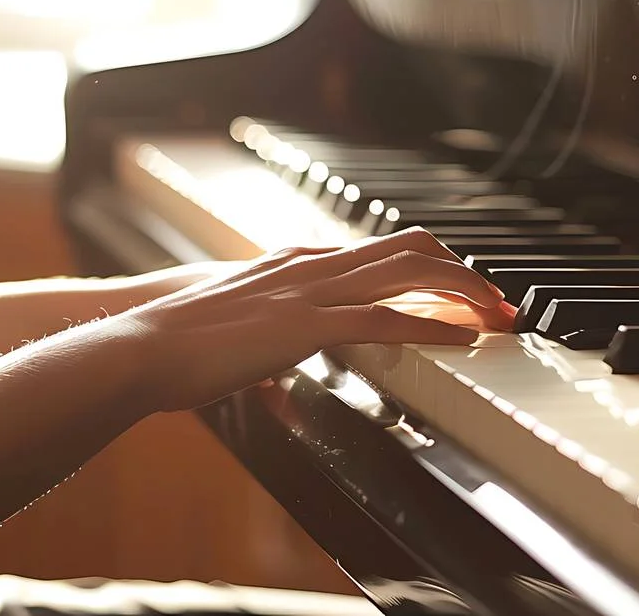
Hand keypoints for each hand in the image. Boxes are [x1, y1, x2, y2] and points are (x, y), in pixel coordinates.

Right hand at [117, 228, 515, 411]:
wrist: (142, 345)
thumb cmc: (180, 347)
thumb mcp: (236, 342)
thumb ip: (267, 358)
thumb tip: (277, 389)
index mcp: (296, 262)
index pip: (378, 249)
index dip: (427, 265)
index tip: (459, 289)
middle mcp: (310, 264)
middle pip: (408, 248)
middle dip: (461, 272)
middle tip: (496, 301)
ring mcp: (309, 290)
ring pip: (407, 273)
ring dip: (461, 292)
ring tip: (496, 316)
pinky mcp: (305, 325)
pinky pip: (384, 319)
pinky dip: (431, 327)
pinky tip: (460, 340)